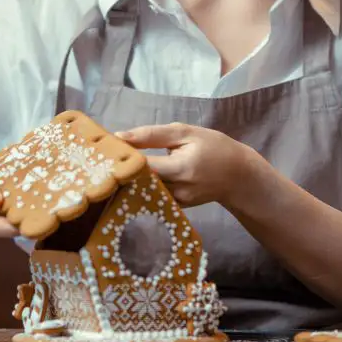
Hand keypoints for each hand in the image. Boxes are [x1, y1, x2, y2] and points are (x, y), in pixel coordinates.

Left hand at [116, 123, 262, 207]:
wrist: (238, 176)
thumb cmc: (214, 148)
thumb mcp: (186, 133)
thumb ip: (152, 134)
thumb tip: (119, 136)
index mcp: (180, 168)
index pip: (140, 166)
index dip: (121, 158)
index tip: (105, 149)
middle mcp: (177, 191)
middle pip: (137, 182)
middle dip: (121, 169)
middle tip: (104, 157)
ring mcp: (175, 203)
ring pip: (141, 192)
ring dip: (129, 179)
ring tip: (115, 165)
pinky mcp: (174, 208)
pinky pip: (151, 197)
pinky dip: (140, 186)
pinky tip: (132, 176)